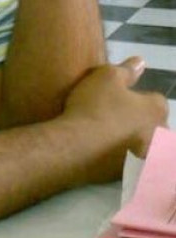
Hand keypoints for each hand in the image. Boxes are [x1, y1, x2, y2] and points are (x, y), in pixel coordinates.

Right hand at [62, 56, 168, 179]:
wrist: (77, 147)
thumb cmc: (95, 106)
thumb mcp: (106, 76)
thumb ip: (127, 69)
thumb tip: (141, 62)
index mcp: (156, 110)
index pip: (158, 100)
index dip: (140, 97)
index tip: (121, 97)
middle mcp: (159, 136)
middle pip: (157, 126)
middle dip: (143, 122)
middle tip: (118, 117)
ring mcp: (147, 158)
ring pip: (148, 147)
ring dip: (136, 141)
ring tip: (112, 137)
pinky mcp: (132, 175)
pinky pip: (134, 164)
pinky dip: (125, 159)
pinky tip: (107, 153)